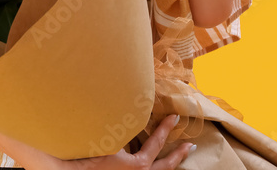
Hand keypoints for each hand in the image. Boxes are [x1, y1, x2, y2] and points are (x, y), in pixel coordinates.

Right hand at [57, 114, 195, 169]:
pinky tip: (149, 161)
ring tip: (176, 156)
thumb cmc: (86, 154)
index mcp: (137, 167)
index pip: (156, 146)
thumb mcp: (107, 139)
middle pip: (164, 168)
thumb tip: (131, 112)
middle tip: (190, 146)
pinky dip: (150, 166)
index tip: (176, 118)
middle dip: (178, 156)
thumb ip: (123, 129)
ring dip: (165, 164)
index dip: (166, 130)